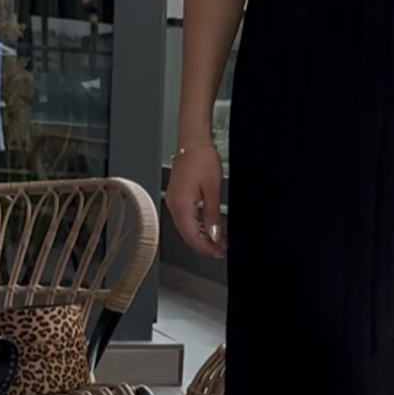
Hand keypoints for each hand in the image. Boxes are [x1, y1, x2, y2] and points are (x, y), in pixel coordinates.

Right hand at [164, 143, 225, 258]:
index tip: (217, 252)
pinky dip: (196, 226)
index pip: (191, 236)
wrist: (193, 142)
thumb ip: (212, 215)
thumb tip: (214, 234)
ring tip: (217, 239)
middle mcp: (173, 204)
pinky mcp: (176, 196)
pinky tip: (207, 227)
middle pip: (187, 234)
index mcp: (181, 205)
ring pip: (185, 227)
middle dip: (204, 244)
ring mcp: (173, 201)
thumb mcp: (213, 190)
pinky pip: (184, 217)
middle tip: (219, 249)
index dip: (205, 248)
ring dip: (201, 236)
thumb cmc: (201, 159)